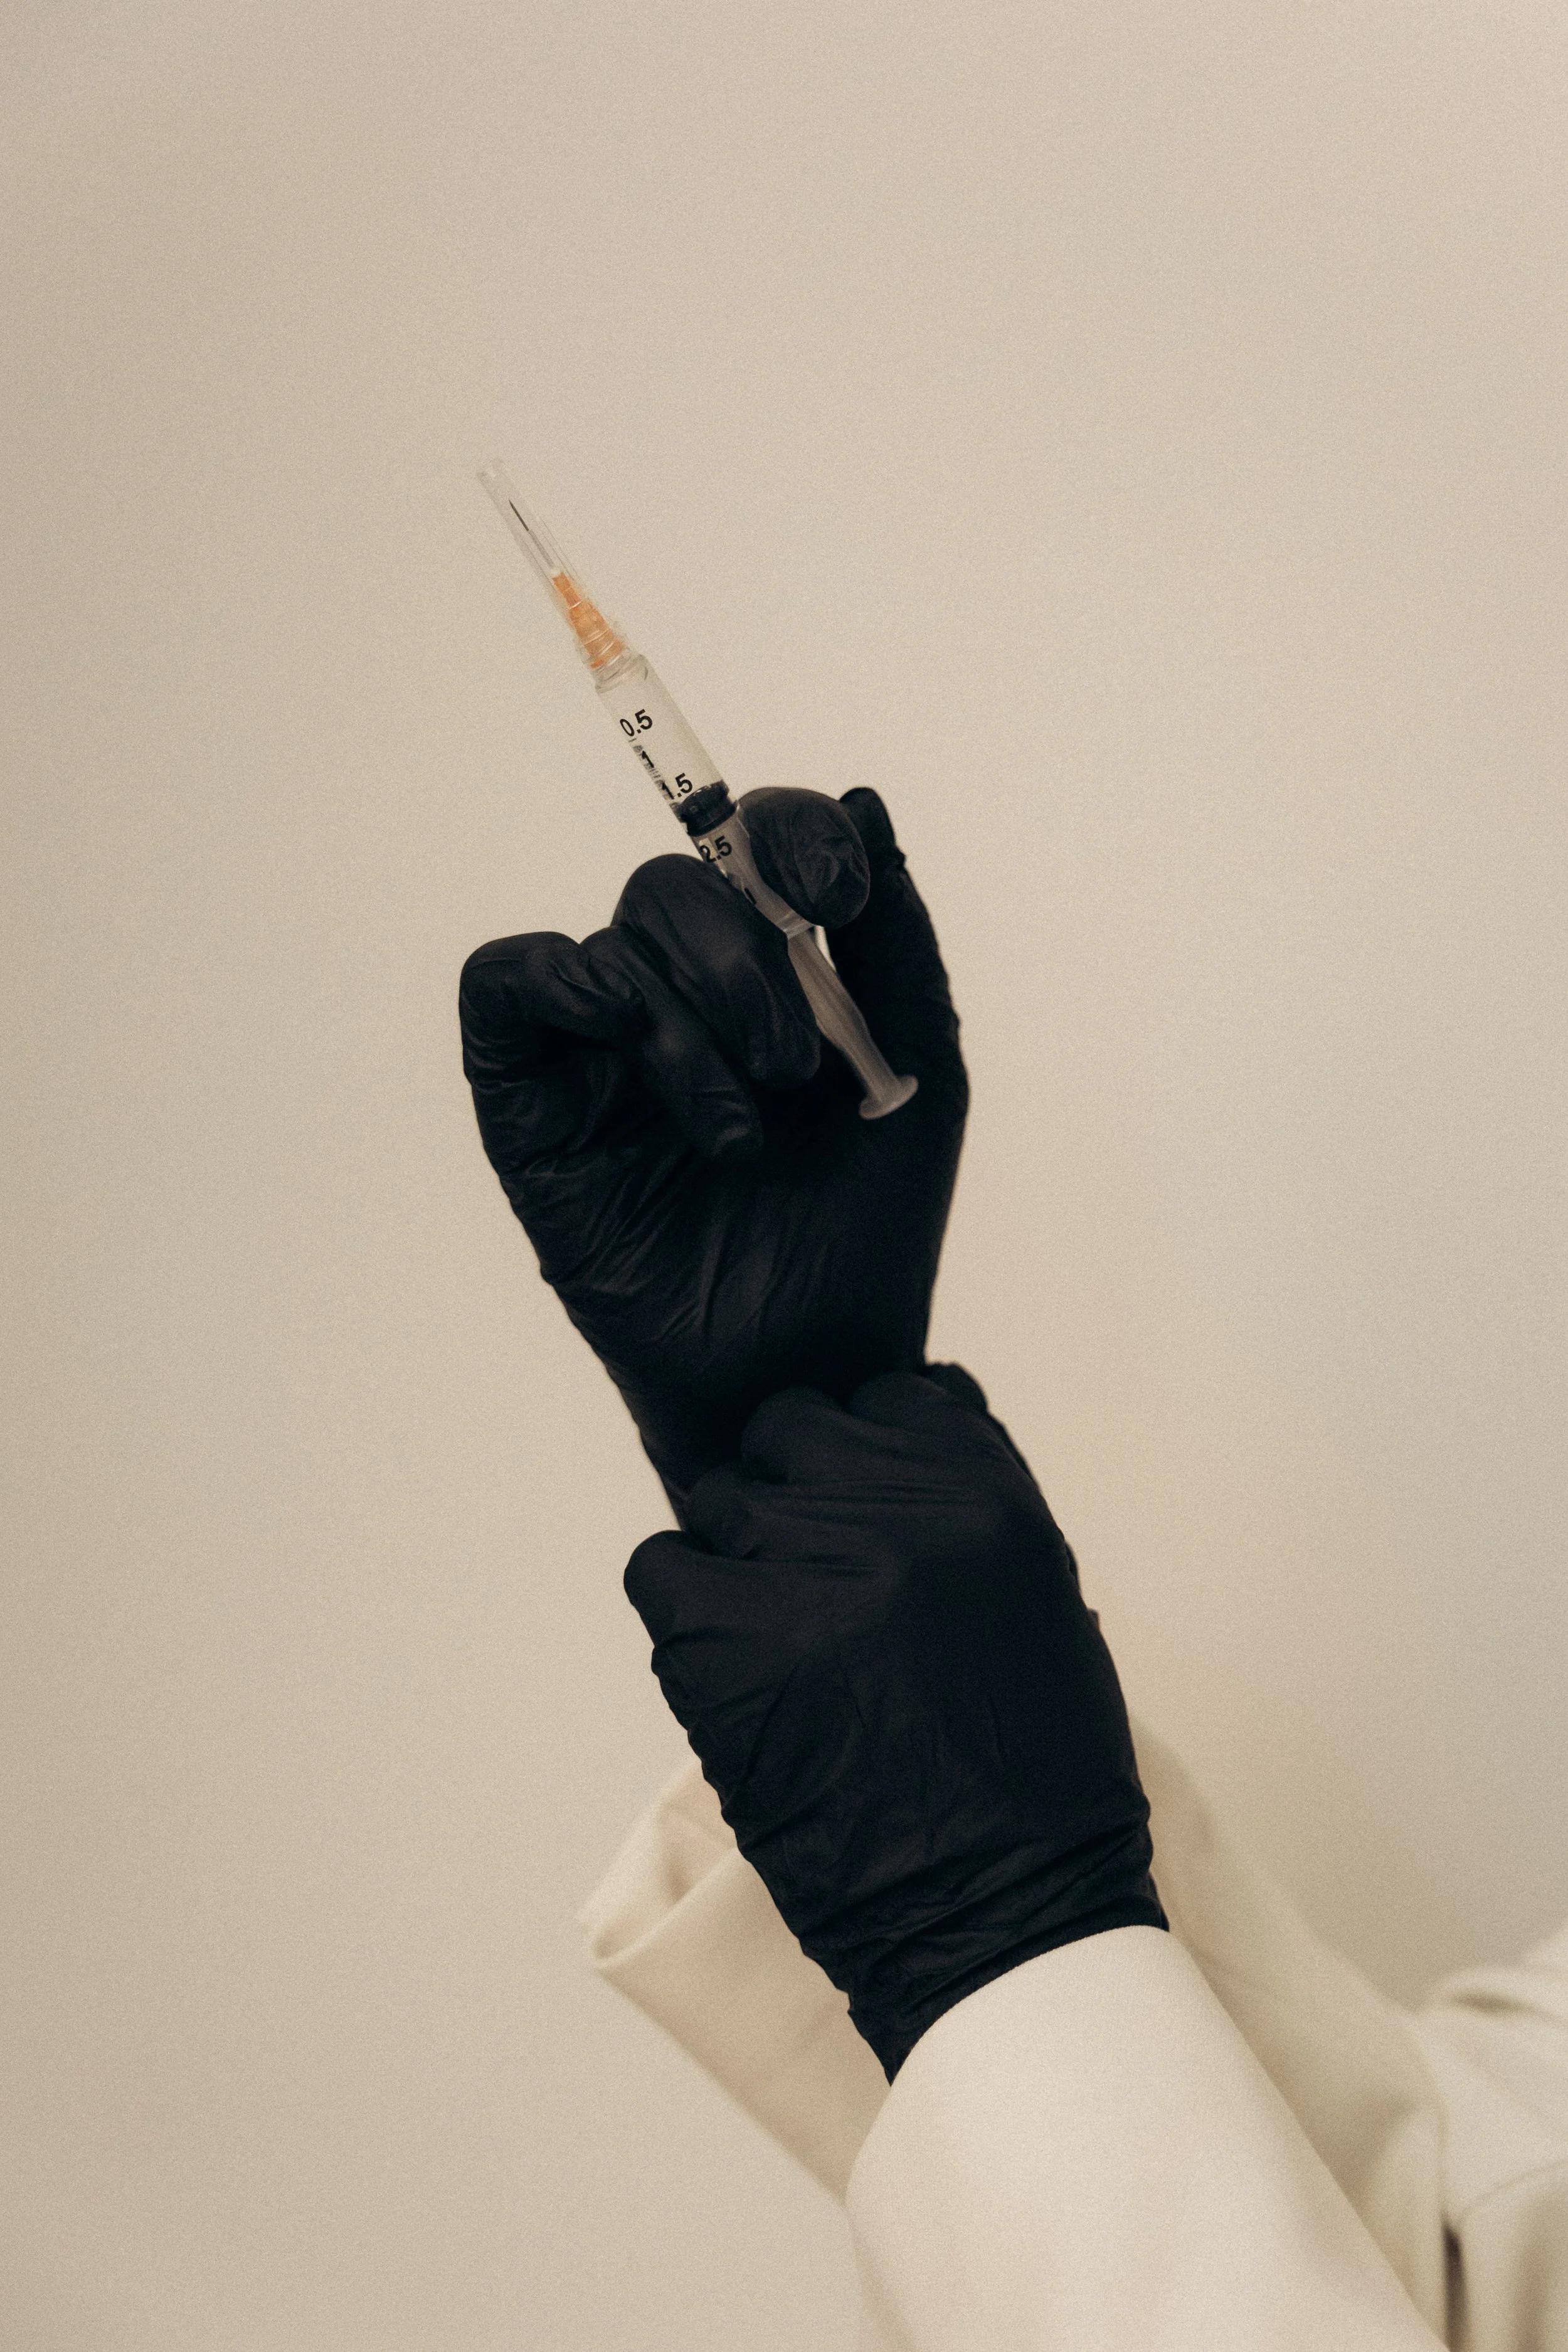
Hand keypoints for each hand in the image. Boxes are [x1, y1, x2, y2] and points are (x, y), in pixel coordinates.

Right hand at [459, 789, 966, 1518]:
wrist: (811, 1366)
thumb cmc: (869, 1233)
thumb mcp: (919, 1068)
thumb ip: (896, 937)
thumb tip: (860, 801)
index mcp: (771, 982)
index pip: (751, 849)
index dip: (789, 836)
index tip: (839, 892)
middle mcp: (678, 1003)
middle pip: (673, 884)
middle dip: (742, 957)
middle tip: (795, 1065)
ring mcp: (599, 1054)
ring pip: (612, 944)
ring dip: (691, 1025)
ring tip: (740, 1137)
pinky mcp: (529, 1107)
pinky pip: (507, 984)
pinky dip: (564, 983)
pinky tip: (627, 1039)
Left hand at [624, 1369, 1165, 2078]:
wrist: (1007, 1918)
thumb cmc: (1035, 1778)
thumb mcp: (1039, 1604)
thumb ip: (965, 1510)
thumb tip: (889, 1440)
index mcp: (992, 1493)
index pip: (890, 1394)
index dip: (863, 1456)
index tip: (862, 1519)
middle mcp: (903, 1510)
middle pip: (792, 1428)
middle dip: (791, 1493)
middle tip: (806, 1584)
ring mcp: (811, 1568)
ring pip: (722, 1494)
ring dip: (737, 1558)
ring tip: (775, 1645)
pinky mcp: (729, 1640)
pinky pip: (660, 1567)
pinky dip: (682, 1612)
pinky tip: (728, 1671)